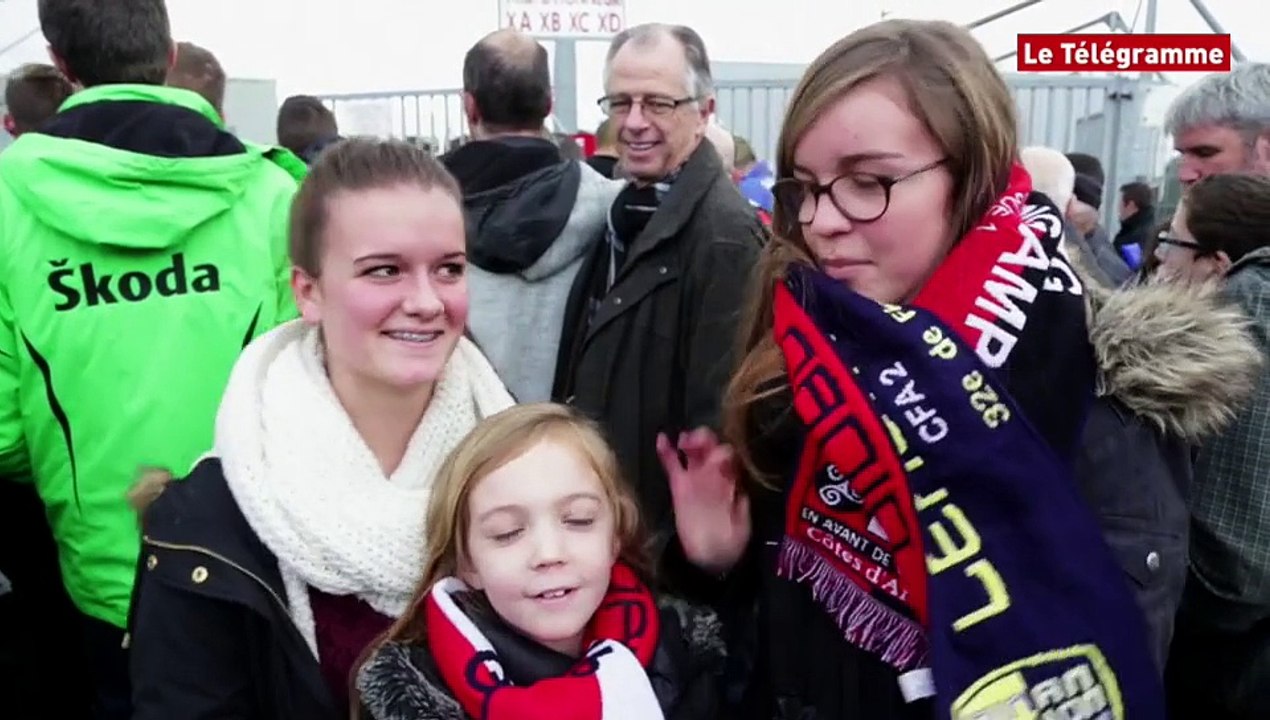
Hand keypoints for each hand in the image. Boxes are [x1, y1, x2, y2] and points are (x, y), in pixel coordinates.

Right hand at [656, 427, 750, 574]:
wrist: (712, 558)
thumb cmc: (731, 542)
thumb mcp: (743, 526)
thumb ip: (740, 508)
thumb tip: (739, 494)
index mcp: (730, 482)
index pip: (727, 457)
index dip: (721, 451)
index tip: (716, 454)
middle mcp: (714, 476)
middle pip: (709, 449)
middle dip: (704, 439)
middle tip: (696, 441)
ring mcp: (695, 480)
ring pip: (692, 452)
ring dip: (688, 441)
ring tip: (684, 441)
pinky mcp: (678, 487)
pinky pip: (672, 466)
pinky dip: (666, 452)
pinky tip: (662, 439)